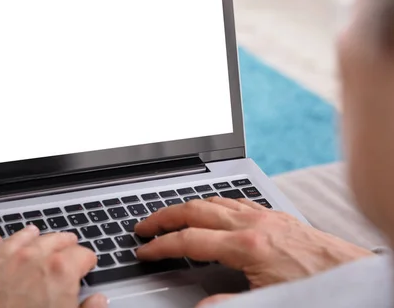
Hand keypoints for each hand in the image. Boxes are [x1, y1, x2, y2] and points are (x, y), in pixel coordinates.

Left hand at [0, 225, 107, 307]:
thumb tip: (98, 302)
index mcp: (58, 272)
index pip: (81, 254)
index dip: (87, 261)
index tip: (88, 265)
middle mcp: (28, 262)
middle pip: (51, 241)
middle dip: (63, 243)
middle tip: (69, 244)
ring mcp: (0, 268)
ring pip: (17, 241)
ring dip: (28, 236)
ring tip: (34, 232)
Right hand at [135, 198, 371, 304]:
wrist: (353, 275)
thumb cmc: (315, 287)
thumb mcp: (267, 302)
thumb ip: (228, 304)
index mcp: (246, 246)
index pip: (189, 242)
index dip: (160, 247)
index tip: (144, 251)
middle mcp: (252, 224)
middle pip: (195, 211)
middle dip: (164, 217)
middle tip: (144, 225)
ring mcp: (264, 216)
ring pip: (213, 201)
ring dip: (186, 206)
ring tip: (170, 215)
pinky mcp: (275, 215)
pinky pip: (236, 200)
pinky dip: (214, 203)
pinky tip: (212, 209)